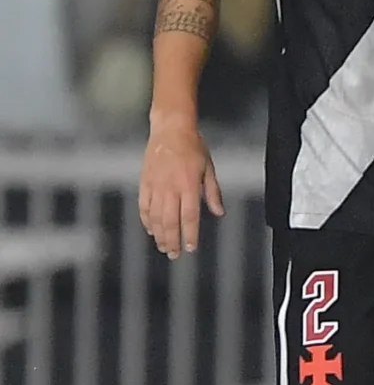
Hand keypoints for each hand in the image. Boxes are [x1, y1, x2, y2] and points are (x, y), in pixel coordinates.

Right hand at [137, 119, 223, 258]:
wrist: (170, 130)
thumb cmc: (193, 148)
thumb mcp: (209, 168)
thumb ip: (212, 192)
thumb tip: (219, 213)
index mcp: (188, 185)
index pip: (189, 216)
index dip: (189, 234)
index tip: (191, 248)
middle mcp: (170, 188)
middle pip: (169, 221)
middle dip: (172, 240)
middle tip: (174, 255)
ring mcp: (155, 186)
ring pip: (155, 217)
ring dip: (158, 234)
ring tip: (163, 247)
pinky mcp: (144, 182)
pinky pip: (143, 206)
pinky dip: (146, 220)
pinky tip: (151, 230)